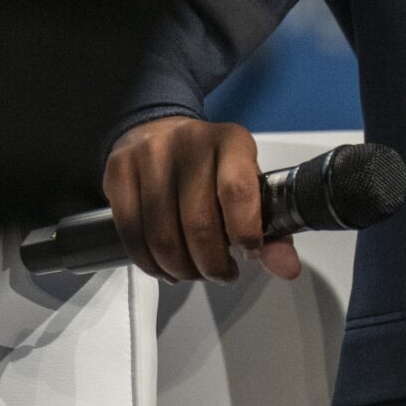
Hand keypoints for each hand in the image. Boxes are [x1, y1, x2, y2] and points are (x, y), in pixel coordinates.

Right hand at [102, 116, 301, 284]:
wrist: (157, 133)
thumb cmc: (210, 168)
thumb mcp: (248, 186)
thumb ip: (273, 230)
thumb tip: (287, 268)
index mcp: (232, 141)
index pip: (238, 192)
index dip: (244, 233)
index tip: (248, 253)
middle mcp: (189, 142)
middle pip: (198, 224)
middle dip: (213, 264)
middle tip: (221, 273)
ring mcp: (149, 155)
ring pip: (163, 236)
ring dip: (182, 269)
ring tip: (194, 271)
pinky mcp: (118, 171)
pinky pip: (132, 234)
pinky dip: (151, 264)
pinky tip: (166, 267)